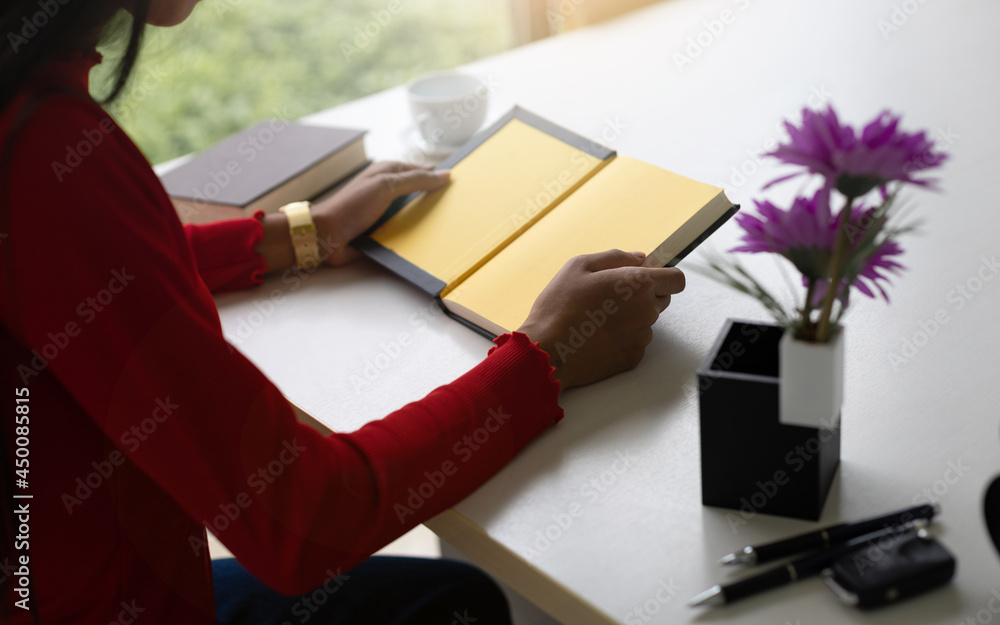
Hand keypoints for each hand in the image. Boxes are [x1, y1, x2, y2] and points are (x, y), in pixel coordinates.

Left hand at [311, 161, 450, 265]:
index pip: (421, 170)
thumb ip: (415, 180)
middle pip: (420, 192)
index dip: (439, 175)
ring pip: (414, 213)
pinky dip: (415, 235)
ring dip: (427, 219)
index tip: (461, 182)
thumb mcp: (386, 186)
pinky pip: (405, 231)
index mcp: (388, 173)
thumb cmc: (352, 206)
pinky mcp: (383, 230)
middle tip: (460, 206)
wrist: (326, 236)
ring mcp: (386, 211)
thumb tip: (445, 174)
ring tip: (451, 226)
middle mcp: (388, 190)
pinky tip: (429, 240)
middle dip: (436, 199)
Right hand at [517, 250, 685, 389]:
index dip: (665, 277)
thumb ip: (615, 257)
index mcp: (638, 283)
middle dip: (644, 296)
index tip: (650, 278)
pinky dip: (622, 339)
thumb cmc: (559, 307)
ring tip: (598, 319)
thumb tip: (639, 258)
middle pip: (662, 300)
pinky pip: (635, 342)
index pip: (677, 279)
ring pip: (646, 322)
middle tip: (611, 298)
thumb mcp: (579, 266)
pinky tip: (597, 336)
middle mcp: (647, 310)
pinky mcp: (634, 357)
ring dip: (630, 318)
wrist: (548, 351)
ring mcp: (642, 336)